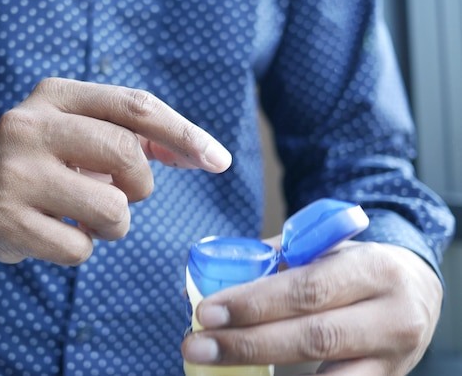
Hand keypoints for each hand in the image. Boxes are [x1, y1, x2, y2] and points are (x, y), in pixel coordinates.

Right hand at [0, 78, 230, 263]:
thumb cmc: (49, 164)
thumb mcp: (83, 135)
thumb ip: (138, 137)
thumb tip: (205, 155)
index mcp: (54, 96)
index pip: (135, 106)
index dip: (184, 134)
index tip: (219, 161)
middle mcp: (28, 125)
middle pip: (127, 156)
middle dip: (140, 187)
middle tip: (118, 193)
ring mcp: (13, 172)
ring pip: (112, 209)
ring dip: (112, 224)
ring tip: (83, 215)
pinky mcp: (5, 218)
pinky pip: (81, 248)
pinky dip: (81, 248)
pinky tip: (55, 232)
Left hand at [181, 239, 442, 375]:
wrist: (416, 292)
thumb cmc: (354, 267)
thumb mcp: (322, 251)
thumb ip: (268, 264)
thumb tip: (200, 286)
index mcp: (372, 269)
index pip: (307, 289)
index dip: (254, 303)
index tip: (207, 311)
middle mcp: (391, 316)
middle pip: (313, 335)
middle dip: (247, 342)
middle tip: (197, 344)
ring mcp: (393, 357)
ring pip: (325, 374)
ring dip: (263, 369)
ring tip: (215, 363)